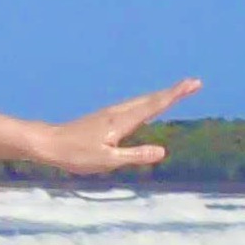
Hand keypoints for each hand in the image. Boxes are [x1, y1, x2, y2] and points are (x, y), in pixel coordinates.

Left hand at [38, 78, 200, 176]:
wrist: (49, 142)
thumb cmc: (76, 154)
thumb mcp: (108, 160)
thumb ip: (135, 156)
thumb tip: (162, 151)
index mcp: (122, 122)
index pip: (155, 106)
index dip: (175, 95)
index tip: (193, 84)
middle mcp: (119, 113)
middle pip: (151, 99)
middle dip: (174, 91)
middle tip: (194, 83)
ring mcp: (111, 113)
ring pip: (142, 101)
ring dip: (161, 95)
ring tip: (177, 92)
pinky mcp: (105, 117)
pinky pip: (134, 106)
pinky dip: (148, 102)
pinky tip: (148, 106)